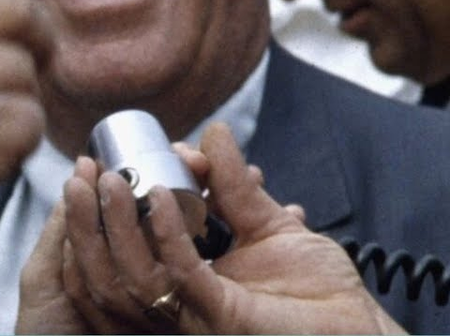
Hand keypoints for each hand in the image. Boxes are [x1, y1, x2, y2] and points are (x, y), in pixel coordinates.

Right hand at [49, 123, 404, 333]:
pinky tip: (160, 196)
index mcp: (182, 285)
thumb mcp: (270, 224)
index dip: (102, 211)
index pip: (121, 251)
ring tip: (109, 178)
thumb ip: (235, 184)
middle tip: (86, 170)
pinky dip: (165, 232)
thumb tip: (211, 132)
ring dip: (113, 224)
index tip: (103, 164)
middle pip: (108, 267)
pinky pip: (179, 274)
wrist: (363, 330)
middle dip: (85, 221)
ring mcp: (196, 313)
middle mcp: (180, 303)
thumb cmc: (322, 293)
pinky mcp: (219, 316)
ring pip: (130, 274)